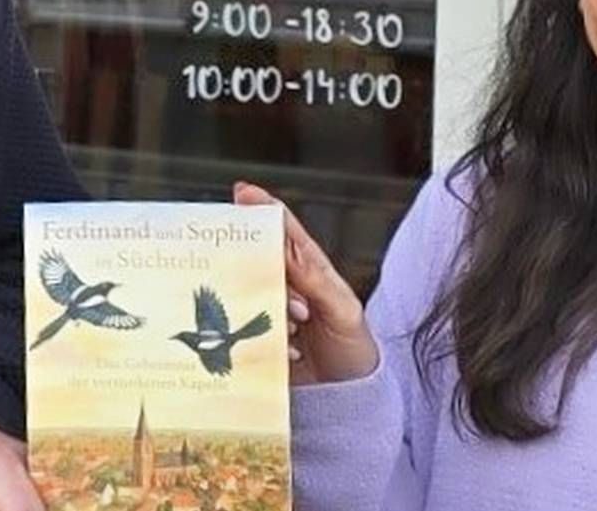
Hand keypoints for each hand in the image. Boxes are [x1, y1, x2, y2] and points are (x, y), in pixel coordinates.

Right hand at [234, 181, 378, 384]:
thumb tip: (287, 251)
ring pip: (249, 294)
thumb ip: (318, 281)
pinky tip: (286, 351)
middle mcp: (289, 286)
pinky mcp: (261, 341)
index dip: (264, 208)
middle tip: (261, 281)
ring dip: (264, 310)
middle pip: (259, 259)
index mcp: (312, 271)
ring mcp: (273, 313)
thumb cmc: (354, 351)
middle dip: (255, 268)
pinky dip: (259, 339)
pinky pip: (244, 331)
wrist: (351, 403)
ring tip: (296, 331)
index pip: (285, 231)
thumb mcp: (344, 312)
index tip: (241, 192)